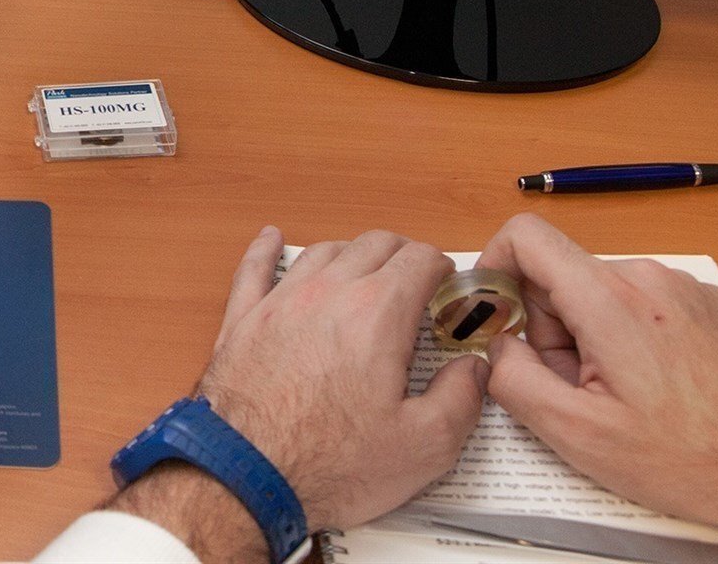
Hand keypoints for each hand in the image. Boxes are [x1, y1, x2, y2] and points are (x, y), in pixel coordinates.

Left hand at [109, 228, 488, 560]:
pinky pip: (254, 268)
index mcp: (378, 313)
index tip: (449, 291)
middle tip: (417, 283)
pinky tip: (271, 238)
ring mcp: (279, 301)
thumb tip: (474, 367)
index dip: (442, 270)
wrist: (245, 478)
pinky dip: (266, 250)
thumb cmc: (334, 465)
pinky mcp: (242, 320)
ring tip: (365, 273)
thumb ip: (462, 397)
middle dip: (403, 256)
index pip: (419, 259)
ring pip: (322, 252)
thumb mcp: (425, 445)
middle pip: (373, 245)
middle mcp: (328, 292)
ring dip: (351, 255)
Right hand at [478, 213, 717, 561]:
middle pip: (565, 277)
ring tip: (626, 402)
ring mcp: (688, 291)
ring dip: (596, 340)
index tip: (495, 313)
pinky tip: (663, 395)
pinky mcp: (717, 307)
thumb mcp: (578, 434)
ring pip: (608, 296)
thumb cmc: (695, 459)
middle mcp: (650, 279)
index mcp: (610, 300)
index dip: (495, 267)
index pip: (526, 236)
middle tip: (577, 392)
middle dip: (553, 330)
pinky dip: (637, 343)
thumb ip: (513, 378)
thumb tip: (495, 344)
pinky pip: (650, 309)